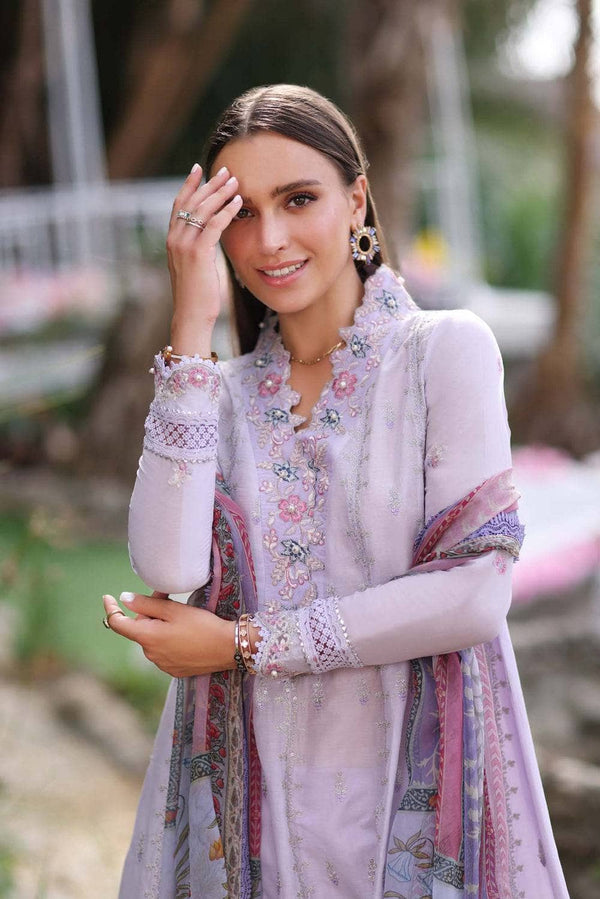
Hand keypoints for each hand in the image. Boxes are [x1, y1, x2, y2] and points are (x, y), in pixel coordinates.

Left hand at [102, 591, 236, 677]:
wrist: (227, 648)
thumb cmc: (202, 625)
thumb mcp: (174, 610)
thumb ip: (147, 603)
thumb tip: (124, 599)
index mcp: (147, 638)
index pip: (118, 624)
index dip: (111, 609)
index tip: (109, 597)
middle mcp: (150, 655)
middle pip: (139, 628)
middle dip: (148, 612)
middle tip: (168, 598)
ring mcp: (161, 665)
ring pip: (152, 639)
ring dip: (159, 626)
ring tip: (182, 617)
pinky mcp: (173, 670)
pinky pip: (163, 651)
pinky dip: (168, 639)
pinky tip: (186, 633)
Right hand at [166, 163, 242, 354]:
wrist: (192, 316)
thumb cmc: (198, 296)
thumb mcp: (195, 267)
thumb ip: (198, 249)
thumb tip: (210, 238)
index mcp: (172, 240)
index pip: (179, 204)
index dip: (189, 185)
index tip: (199, 168)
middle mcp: (174, 239)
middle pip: (192, 201)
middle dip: (209, 183)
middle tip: (225, 170)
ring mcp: (184, 246)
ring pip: (202, 209)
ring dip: (220, 192)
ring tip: (235, 180)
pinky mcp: (198, 254)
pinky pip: (214, 224)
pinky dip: (227, 210)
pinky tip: (238, 202)